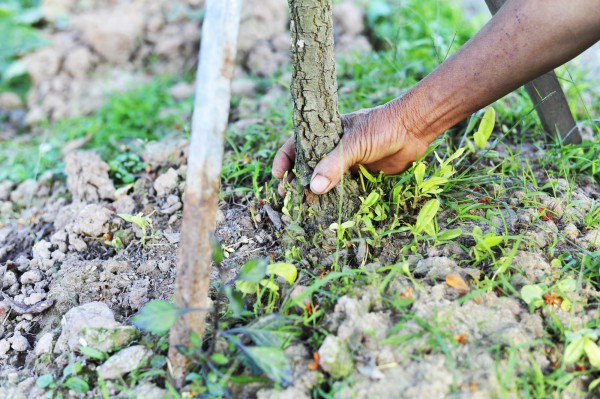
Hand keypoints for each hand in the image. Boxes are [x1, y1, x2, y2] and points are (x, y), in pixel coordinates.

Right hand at [272, 101, 430, 194]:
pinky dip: (333, 200)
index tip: (278, 176)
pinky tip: (325, 210)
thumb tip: (313, 189)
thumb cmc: (382, 127)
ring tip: (302, 207)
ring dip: (313, 193)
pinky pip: (342, 190)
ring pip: (324, 180)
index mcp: (326, 132)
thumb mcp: (354, 143)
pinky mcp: (360, 175)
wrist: (414, 129)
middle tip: (285, 198)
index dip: (284, 159)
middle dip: (294, 181)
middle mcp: (333, 147)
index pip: (297, 144)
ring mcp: (346, 162)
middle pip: (307, 165)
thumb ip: (333, 165)